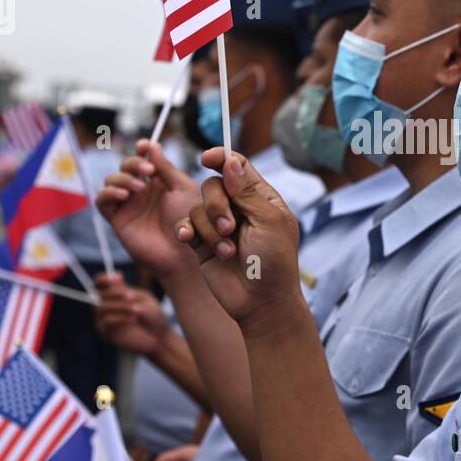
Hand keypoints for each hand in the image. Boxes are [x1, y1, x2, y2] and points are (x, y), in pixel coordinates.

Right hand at [94, 273, 171, 357]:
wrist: (160, 338)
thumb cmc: (153, 317)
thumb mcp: (143, 299)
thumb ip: (127, 290)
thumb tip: (115, 275)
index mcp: (115, 296)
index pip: (99, 284)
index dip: (102, 279)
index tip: (113, 279)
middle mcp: (107, 307)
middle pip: (100, 295)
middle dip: (116, 293)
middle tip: (132, 297)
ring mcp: (104, 320)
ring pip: (101, 308)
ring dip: (119, 306)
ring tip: (136, 311)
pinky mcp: (106, 334)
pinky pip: (105, 322)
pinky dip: (119, 318)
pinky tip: (133, 319)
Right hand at [97, 140, 200, 274]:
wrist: (185, 252)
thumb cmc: (191, 222)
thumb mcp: (182, 188)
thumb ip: (166, 167)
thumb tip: (151, 145)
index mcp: (158, 181)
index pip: (143, 158)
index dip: (141, 149)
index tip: (144, 145)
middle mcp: (141, 191)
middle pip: (125, 165)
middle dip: (133, 163)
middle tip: (147, 170)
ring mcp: (128, 205)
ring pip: (111, 180)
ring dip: (122, 178)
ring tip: (139, 187)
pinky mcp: (117, 219)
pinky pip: (102, 201)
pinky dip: (109, 193)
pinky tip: (124, 196)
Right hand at [175, 148, 303, 326]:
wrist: (262, 303)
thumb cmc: (275, 263)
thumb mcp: (268, 221)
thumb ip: (247, 191)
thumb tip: (231, 159)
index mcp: (260, 198)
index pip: (237, 166)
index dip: (221, 157)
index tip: (207, 158)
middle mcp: (238, 208)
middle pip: (212, 185)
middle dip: (217, 204)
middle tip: (229, 228)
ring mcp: (218, 226)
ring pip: (197, 207)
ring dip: (209, 228)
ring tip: (228, 251)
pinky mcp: (201, 244)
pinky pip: (185, 225)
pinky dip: (187, 231)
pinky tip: (188, 241)